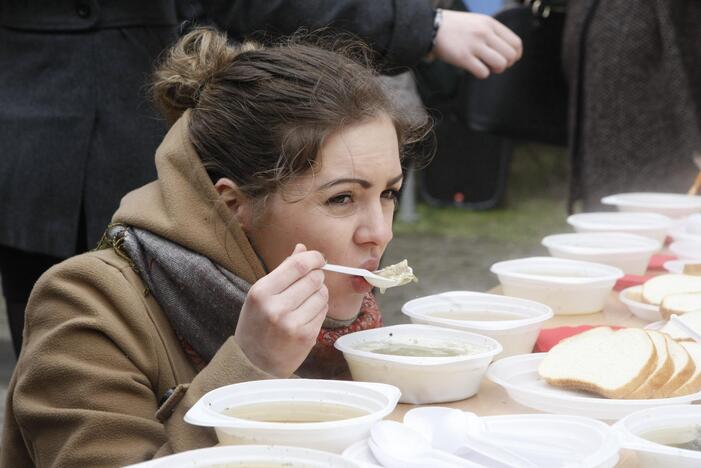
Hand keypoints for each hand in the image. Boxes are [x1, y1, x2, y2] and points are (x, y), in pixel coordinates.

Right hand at [234, 243, 327, 376]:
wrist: (254, 362)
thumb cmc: (256, 324)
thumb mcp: (261, 294)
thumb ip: (283, 271)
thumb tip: (302, 248)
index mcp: (261, 292)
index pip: (298, 265)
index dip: (313, 258)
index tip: (318, 258)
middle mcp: (276, 308)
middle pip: (314, 278)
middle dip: (317, 276)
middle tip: (312, 281)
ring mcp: (292, 324)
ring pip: (322, 294)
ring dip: (320, 293)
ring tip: (306, 300)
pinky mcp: (306, 337)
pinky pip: (324, 311)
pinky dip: (320, 308)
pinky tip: (307, 314)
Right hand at [432, 11, 522, 78]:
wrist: (432, 27)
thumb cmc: (456, 28)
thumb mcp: (479, 22)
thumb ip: (493, 33)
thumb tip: (508, 52)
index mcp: (490, 24)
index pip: (516, 43)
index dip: (516, 56)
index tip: (508, 60)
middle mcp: (484, 33)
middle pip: (510, 55)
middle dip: (506, 64)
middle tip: (495, 65)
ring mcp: (474, 45)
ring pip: (500, 64)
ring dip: (495, 70)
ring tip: (486, 67)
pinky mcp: (463, 57)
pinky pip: (483, 72)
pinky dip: (482, 74)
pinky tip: (475, 69)